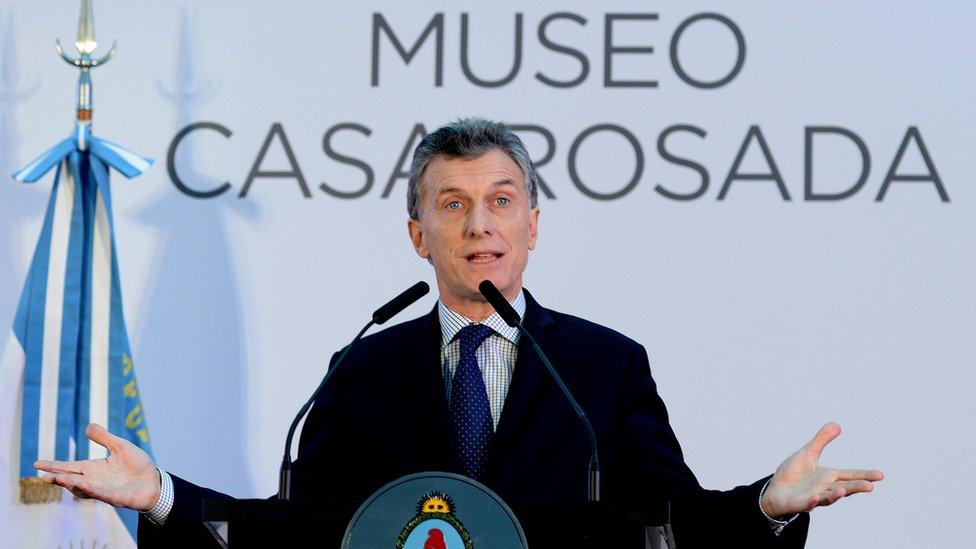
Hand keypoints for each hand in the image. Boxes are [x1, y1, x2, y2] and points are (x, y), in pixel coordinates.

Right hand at [33, 423, 160, 511]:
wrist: (154, 481)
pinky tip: (85, 484)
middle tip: (43, 476)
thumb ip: (105, 438)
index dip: (54, 466)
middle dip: (58, 478)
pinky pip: (102, 494)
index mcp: (94, 469)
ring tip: (60, 479)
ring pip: (83, 489)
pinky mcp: (116, 497)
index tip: (36, 463)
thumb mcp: (121, 447)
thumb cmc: (137, 465)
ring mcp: (104, 490)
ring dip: (72, 484)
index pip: (70, 467)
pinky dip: (93, 490)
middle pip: (72, 479)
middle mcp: (95, 480)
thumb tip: (88, 426)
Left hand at [761, 422, 882, 518]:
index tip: (880, 475)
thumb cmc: (793, 474)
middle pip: (843, 488)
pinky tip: (815, 497)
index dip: (864, 475)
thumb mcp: (808, 454)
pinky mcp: (799, 504)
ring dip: (834, 495)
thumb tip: (837, 424)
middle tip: (870, 486)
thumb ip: (821, 441)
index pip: (850, 475)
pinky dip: (811, 501)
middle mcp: (824, 488)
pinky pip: (806, 504)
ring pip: (827, 498)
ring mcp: (812, 498)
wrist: (775, 491)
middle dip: (855, 487)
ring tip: (843, 491)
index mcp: (828, 477)